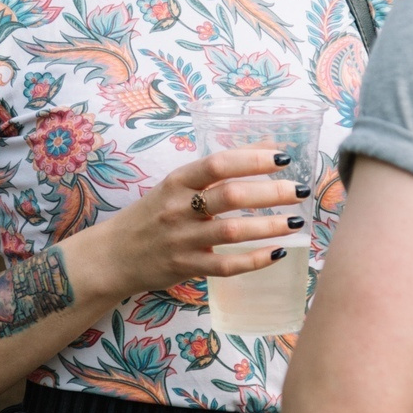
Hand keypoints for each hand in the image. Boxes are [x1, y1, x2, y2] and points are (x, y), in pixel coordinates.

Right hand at [66, 144, 304, 302]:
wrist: (113, 255)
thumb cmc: (152, 214)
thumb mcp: (178, 185)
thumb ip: (219, 169)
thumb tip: (267, 145)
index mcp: (177, 181)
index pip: (218, 164)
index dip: (252, 159)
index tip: (283, 158)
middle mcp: (178, 207)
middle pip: (230, 196)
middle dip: (270, 193)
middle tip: (299, 191)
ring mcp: (182, 239)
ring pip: (232, 232)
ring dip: (269, 226)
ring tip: (297, 222)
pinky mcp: (185, 267)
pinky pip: (225, 266)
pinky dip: (254, 260)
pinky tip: (277, 253)